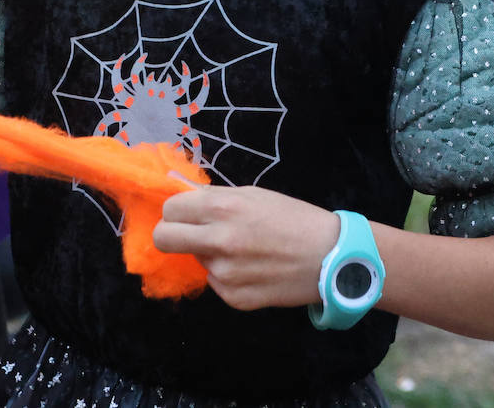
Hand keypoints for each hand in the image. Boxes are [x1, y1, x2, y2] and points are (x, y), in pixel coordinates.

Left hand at [153, 186, 340, 311]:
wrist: (330, 257)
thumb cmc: (294, 218)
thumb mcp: (254, 195)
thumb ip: (216, 197)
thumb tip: (183, 198)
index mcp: (223, 208)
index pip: (170, 210)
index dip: (176, 211)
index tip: (186, 214)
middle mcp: (218, 241)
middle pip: (164, 239)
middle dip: (171, 234)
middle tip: (190, 233)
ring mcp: (224, 274)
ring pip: (195, 260)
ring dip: (210, 254)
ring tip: (244, 249)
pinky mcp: (233, 298)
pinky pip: (215, 281)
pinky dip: (228, 274)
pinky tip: (254, 268)